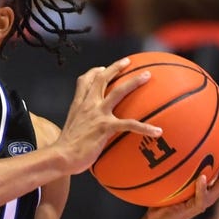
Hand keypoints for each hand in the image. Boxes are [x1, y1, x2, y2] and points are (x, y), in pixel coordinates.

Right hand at [56, 58, 161, 173]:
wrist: (60, 157)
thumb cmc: (65, 149)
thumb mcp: (70, 129)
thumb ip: (80, 123)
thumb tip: (87, 130)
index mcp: (79, 105)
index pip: (84, 82)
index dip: (94, 72)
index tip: (102, 69)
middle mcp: (88, 105)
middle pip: (102, 79)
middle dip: (116, 67)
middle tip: (128, 61)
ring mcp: (97, 114)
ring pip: (118, 91)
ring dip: (134, 82)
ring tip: (147, 76)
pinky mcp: (105, 127)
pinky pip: (129, 124)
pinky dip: (145, 128)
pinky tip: (158, 132)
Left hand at [143, 140, 218, 218]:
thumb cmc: (162, 199)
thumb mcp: (171, 180)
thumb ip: (176, 168)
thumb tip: (172, 145)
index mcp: (207, 187)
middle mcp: (209, 194)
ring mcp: (203, 202)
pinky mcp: (194, 209)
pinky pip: (202, 198)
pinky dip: (202, 187)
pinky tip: (201, 177)